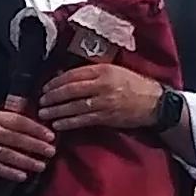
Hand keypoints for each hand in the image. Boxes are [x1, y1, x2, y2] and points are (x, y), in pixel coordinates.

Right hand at [0, 105, 55, 183]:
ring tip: (41, 165)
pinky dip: (10, 173)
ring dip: (26, 161)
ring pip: (8, 155)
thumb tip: (34, 119)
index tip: (51, 136)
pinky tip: (22, 176)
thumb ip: (11, 116)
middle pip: (17, 139)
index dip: (36, 129)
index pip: (20, 122)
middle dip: (36, 146)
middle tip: (51, 151)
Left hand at [39, 62, 165, 135]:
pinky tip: (59, 125)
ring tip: (44, 114)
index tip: (45, 87)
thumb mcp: (114, 71)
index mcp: (103, 70)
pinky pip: (84, 120)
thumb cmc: (134, 84)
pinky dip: (69, 123)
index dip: (56, 82)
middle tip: (40, 102)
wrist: (155, 102)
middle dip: (53, 97)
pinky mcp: (108, 117)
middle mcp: (102, 84)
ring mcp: (105, 102)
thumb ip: (93, 73)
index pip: (73, 75)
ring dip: (57, 111)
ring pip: (75, 106)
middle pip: (71, 90)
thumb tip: (67, 76)